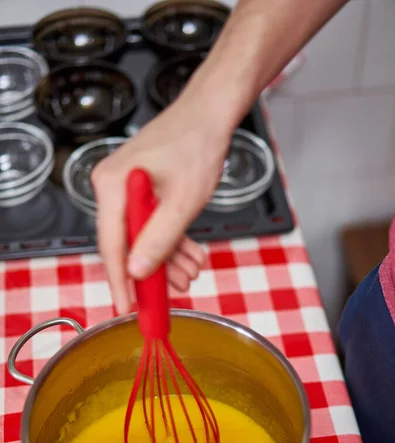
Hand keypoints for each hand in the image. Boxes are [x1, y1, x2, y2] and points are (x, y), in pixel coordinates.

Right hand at [91, 94, 231, 314]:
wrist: (212, 112)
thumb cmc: (198, 145)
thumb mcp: (183, 201)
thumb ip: (160, 239)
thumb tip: (137, 273)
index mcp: (112, 186)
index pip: (111, 245)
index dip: (119, 281)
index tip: (127, 308)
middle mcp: (112, 187)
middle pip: (127, 243)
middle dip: (153, 271)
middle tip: (172, 294)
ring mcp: (126, 187)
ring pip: (143, 236)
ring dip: (168, 258)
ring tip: (191, 274)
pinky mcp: (142, 188)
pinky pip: (152, 223)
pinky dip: (171, 240)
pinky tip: (191, 255)